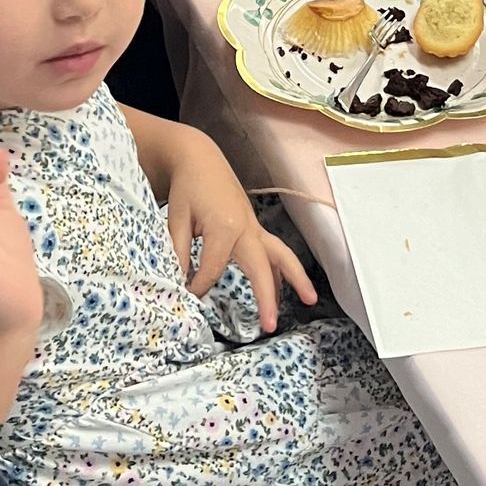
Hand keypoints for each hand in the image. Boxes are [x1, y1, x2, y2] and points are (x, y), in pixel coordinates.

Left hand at [165, 130, 316, 332]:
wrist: (200, 159)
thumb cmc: (187, 188)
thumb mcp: (175, 219)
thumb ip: (177, 252)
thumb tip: (179, 283)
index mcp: (224, 227)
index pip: (212, 270)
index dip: (198, 286)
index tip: (186, 295)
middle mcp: (246, 228)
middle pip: (263, 268)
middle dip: (268, 297)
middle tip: (270, 326)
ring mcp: (254, 226)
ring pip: (281, 255)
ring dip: (295, 278)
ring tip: (310, 300)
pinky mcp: (255, 226)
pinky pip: (274, 250)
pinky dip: (283, 268)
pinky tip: (287, 287)